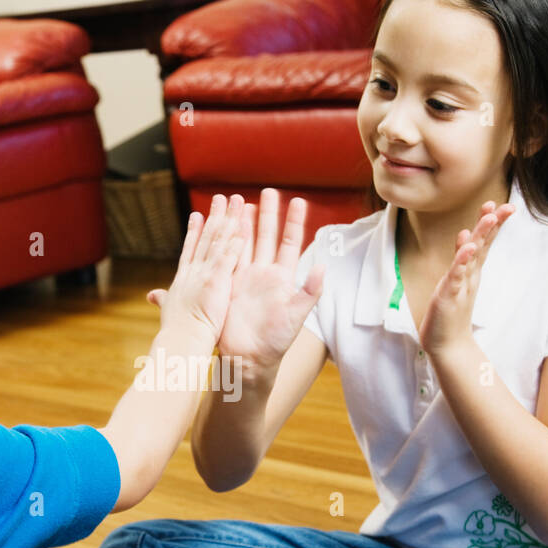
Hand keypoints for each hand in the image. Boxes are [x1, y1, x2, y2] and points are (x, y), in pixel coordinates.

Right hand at [147, 193, 246, 341]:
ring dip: (228, 220)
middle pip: (206, 238)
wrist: (180, 341)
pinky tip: (243, 225)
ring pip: (218, 241)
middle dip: (214, 216)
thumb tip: (151, 296)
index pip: (190, 249)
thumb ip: (163, 299)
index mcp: (183, 278)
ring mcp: (204, 274)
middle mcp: (193, 271)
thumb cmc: (175, 333)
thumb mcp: (168, 310)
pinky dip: (235, 241)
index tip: (197, 215)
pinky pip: (228, 257)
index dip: (194, 231)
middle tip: (220, 197)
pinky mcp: (216, 280)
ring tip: (235, 200)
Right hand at [214, 188, 323, 373]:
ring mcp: (245, 278)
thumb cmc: (276, 341)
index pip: (290, 243)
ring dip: (244, 223)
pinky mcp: (228, 285)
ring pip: (245, 244)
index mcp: (282, 279)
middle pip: (267, 237)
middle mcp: (264, 274)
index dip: (294, 222)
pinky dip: (226, 242)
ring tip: (242, 201)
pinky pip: (227, 259)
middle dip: (268, 214)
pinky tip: (225, 225)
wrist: (249, 358)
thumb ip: (309, 291)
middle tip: (269, 190)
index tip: (298, 201)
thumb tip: (322, 268)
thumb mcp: (297, 316)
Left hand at [418, 200, 515, 357]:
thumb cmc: (451, 312)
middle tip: (506, 206)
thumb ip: (463, 259)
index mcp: (471, 271)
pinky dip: (462, 260)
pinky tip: (467, 247)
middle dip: (492, 224)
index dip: (493, 224)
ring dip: (480, 236)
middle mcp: (469, 275)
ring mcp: (461, 284)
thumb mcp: (457, 280)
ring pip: (472, 256)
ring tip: (489, 217)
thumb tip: (466, 234)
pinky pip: (456, 275)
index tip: (503, 205)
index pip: (484, 242)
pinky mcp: (449, 295)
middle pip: (483, 245)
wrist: (446, 344)